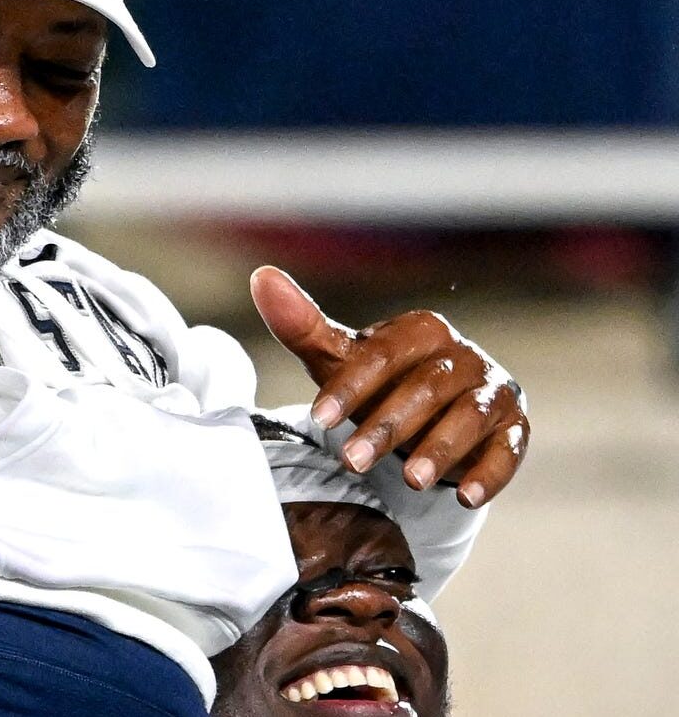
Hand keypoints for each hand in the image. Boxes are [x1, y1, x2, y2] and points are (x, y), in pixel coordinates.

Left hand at [251, 266, 528, 508]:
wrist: (430, 416)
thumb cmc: (378, 384)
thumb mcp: (339, 360)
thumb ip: (302, 325)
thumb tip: (261, 277)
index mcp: (422, 331)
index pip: (383, 355)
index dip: (350, 386)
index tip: (317, 418)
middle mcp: (464, 356)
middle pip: (426, 388)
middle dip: (387, 426)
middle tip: (351, 461)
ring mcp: (493, 391)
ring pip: (470, 417)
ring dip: (440, 449)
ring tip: (411, 481)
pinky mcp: (513, 429)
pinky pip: (507, 451)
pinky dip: (489, 474)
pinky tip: (466, 497)